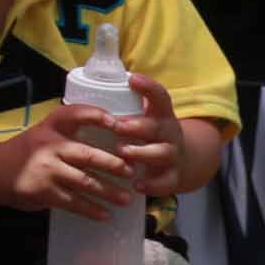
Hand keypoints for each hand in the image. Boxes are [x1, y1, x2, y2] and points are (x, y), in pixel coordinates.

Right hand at [0, 104, 126, 217]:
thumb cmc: (28, 152)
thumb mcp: (44, 135)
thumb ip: (69, 136)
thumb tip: (110, 146)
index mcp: (51, 127)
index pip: (74, 114)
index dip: (95, 115)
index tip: (116, 122)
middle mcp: (49, 145)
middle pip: (87, 154)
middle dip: (112, 164)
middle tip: (131, 172)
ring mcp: (47, 169)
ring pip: (85, 182)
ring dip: (108, 192)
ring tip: (126, 199)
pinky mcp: (44, 191)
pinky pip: (73, 202)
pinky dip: (91, 209)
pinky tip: (105, 215)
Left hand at [112, 71, 192, 196]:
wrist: (179, 162)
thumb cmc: (149, 135)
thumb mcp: (145, 118)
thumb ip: (125, 107)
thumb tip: (84, 94)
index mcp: (161, 114)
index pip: (160, 96)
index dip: (148, 87)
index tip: (132, 80)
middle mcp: (169, 133)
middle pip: (157, 127)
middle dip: (136, 126)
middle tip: (116, 126)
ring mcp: (173, 155)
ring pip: (162, 153)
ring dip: (141, 153)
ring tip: (123, 152)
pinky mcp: (173, 177)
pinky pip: (165, 182)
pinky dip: (151, 185)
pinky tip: (135, 184)